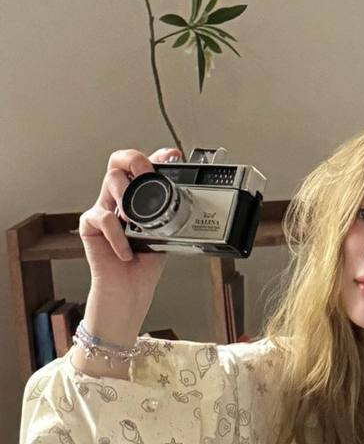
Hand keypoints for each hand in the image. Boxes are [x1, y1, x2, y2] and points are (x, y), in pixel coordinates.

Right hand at [78, 147, 182, 299]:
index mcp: (138, 195)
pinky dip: (118, 235)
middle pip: (119, 160)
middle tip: (147, 174)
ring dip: (126, 195)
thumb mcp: (166, 233)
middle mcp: (120, 196)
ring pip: (110, 180)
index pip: (144, 166)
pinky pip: (103, 218)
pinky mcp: (90, 225)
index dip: (156, 156)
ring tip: (134, 219)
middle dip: (134, 160)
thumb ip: (171, 214)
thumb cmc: (145, 261)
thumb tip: (192, 201)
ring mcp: (104, 207)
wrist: (130, 287)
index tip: (172, 156)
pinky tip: (127, 250)